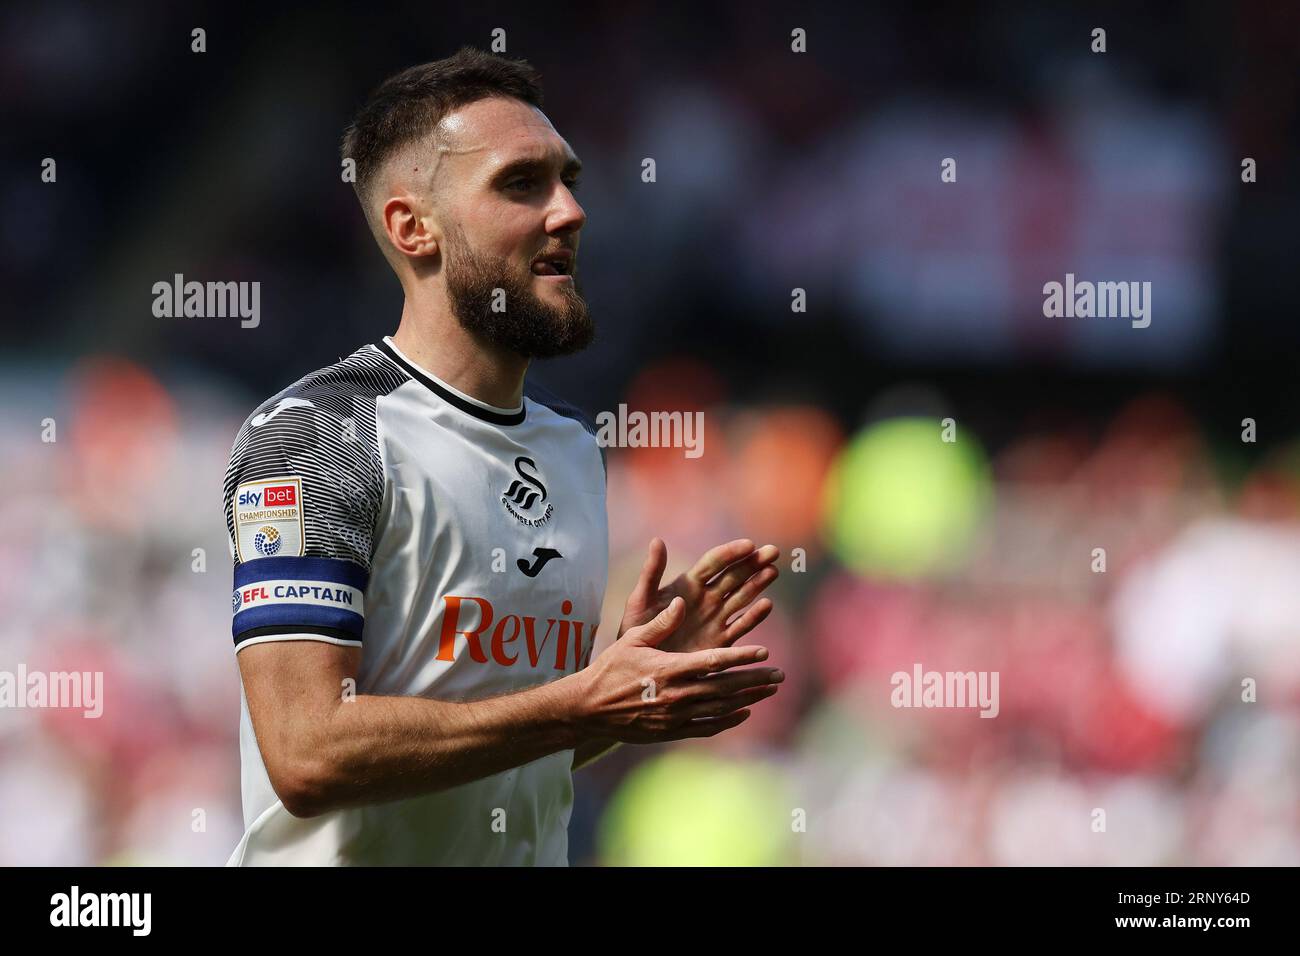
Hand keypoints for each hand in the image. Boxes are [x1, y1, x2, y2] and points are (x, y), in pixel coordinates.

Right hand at [576, 596, 784, 742]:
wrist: (589, 708)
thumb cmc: (610, 668)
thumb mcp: (632, 639)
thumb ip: (661, 623)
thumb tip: (682, 601)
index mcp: (669, 668)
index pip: (713, 663)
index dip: (741, 658)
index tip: (764, 652)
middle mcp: (676, 694)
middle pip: (725, 688)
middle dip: (754, 681)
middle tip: (779, 676)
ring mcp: (675, 716)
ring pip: (721, 709)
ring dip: (748, 700)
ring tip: (770, 691)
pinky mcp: (671, 731)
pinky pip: (707, 727)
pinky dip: (728, 721)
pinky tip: (744, 713)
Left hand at [617, 538, 779, 653]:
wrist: (641, 666)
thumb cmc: (636, 629)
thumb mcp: (640, 600)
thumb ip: (651, 572)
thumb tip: (657, 540)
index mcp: (688, 583)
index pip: (714, 562)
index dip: (731, 552)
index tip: (749, 545)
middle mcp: (707, 598)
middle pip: (734, 576)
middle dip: (753, 563)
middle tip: (773, 551)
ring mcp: (716, 618)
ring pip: (742, 597)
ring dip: (758, 584)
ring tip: (772, 571)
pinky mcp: (720, 641)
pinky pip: (741, 626)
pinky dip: (754, 616)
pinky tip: (766, 605)